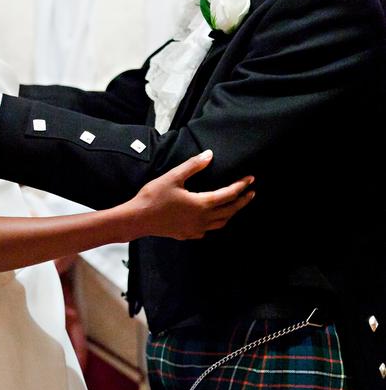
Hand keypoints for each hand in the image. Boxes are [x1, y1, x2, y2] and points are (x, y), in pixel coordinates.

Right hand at [132, 150, 254, 239]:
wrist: (138, 219)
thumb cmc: (154, 196)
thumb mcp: (173, 177)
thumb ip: (193, 165)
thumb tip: (209, 154)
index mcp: (202, 204)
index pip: (228, 195)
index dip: (240, 186)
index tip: (250, 179)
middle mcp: (202, 219)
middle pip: (229, 211)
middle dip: (242, 201)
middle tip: (251, 192)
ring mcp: (195, 229)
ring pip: (220, 223)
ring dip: (231, 213)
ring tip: (236, 205)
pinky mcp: (187, 234)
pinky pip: (208, 230)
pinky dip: (215, 223)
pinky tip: (212, 219)